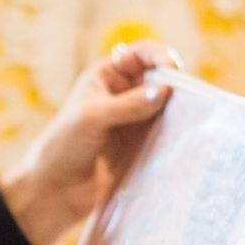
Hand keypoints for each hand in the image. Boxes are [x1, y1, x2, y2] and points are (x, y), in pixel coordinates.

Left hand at [0, 39, 181, 244]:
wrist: (54, 189)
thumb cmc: (64, 145)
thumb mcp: (93, 118)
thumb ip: (129, 105)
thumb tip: (165, 90)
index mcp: (107, 76)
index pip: (141, 55)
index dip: (161, 55)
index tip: (174, 68)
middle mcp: (123, 94)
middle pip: (160, 79)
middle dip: (175, 85)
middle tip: (188, 99)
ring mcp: (134, 120)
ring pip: (166, 107)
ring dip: (179, 111)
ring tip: (190, 119)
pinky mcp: (141, 144)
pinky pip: (165, 132)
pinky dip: (176, 132)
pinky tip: (185, 137)